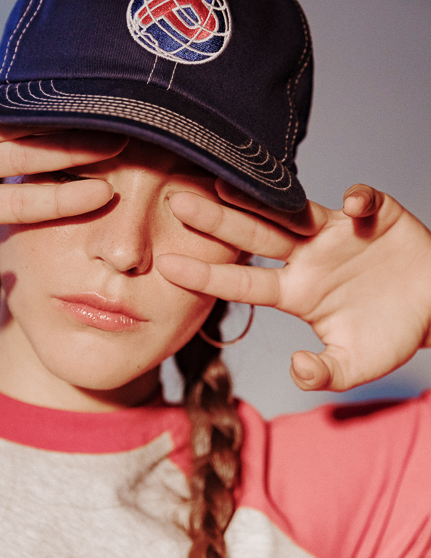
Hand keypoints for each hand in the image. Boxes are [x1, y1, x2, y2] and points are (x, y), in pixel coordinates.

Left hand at [156, 181, 430, 390]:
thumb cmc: (390, 335)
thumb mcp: (354, 366)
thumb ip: (323, 374)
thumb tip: (295, 369)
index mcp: (297, 292)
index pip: (243, 282)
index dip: (206, 273)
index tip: (166, 266)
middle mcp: (308, 259)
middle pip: (255, 235)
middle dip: (216, 219)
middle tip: (176, 202)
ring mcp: (337, 235)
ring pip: (293, 210)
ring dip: (262, 197)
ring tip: (226, 183)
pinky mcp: (375, 217)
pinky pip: (363, 202)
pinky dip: (360, 200)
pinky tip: (354, 205)